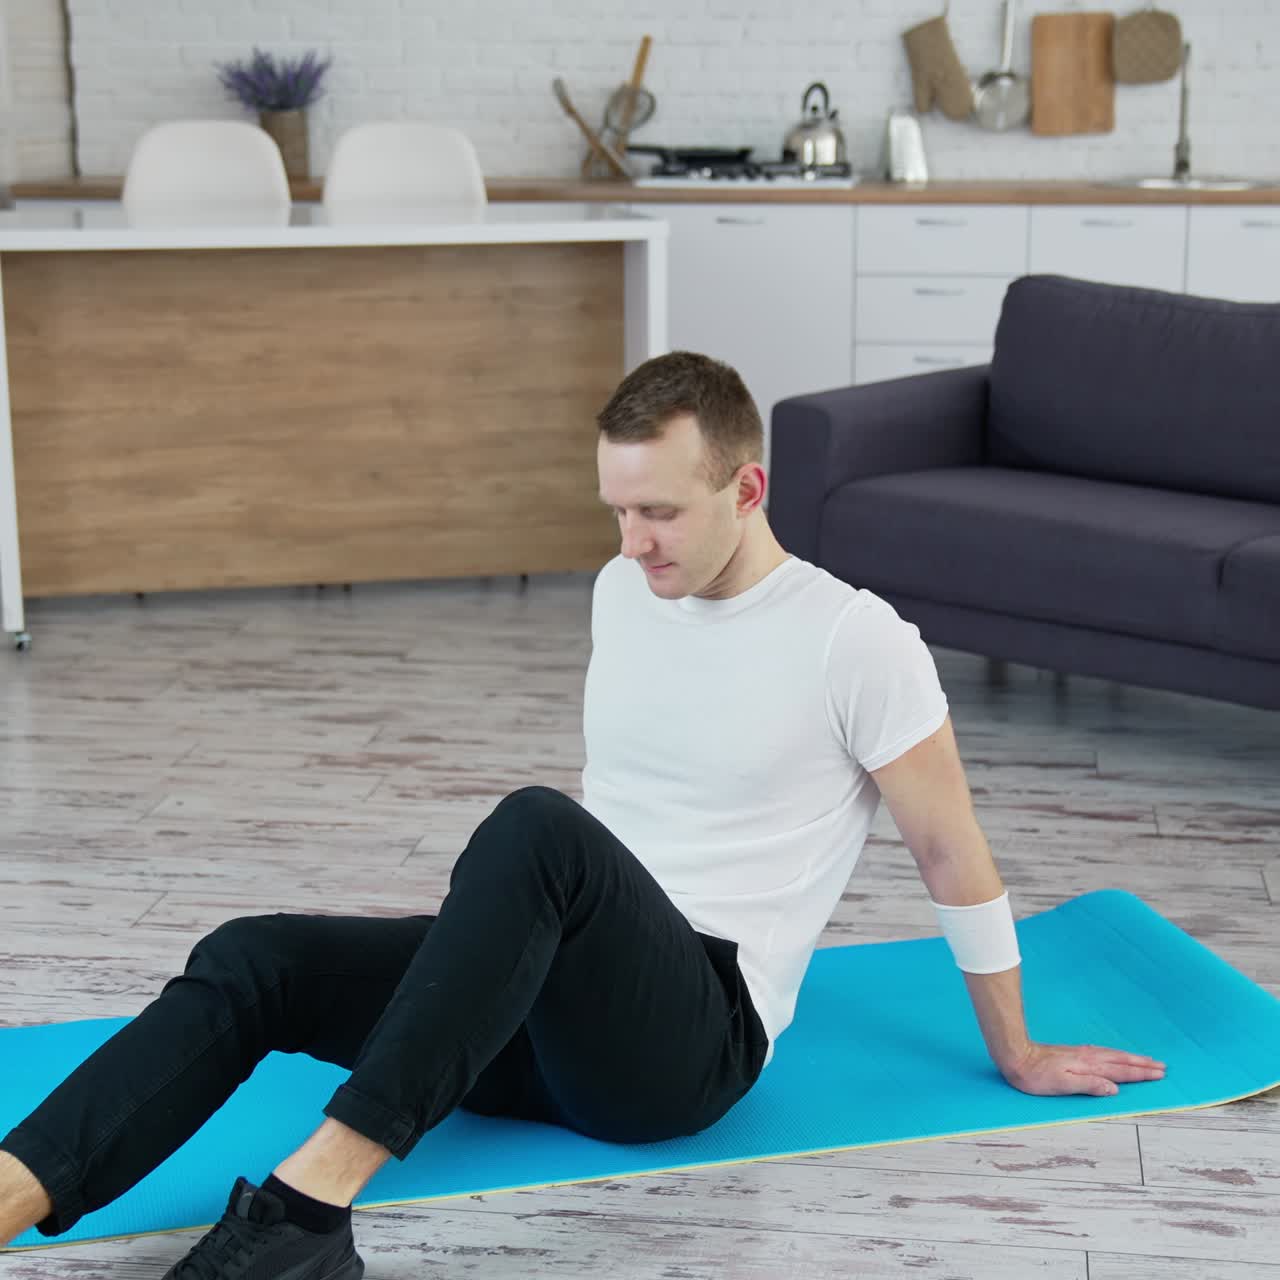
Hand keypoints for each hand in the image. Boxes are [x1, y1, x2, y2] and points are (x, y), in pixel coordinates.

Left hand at [1000, 1042, 1166, 1096]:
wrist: (1016, 1056)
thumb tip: (1114, 1089)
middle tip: (1162, 1066)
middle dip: (1142, 1064)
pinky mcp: (1074, 1053)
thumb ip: (1089, 1086)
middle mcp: (1088, 1058)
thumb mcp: (1063, 1084)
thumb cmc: (1036, 1075)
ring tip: (1146, 1060)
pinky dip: (1115, 1055)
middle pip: (1121, 1061)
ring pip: (1113, 1055)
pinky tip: (1115, 1056)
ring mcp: (1081, 1054)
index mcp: (1089, 1067)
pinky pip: (1103, 1053)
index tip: (1159, 1074)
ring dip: (1131, 1058)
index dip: (1141, 1074)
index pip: (1121, 1071)